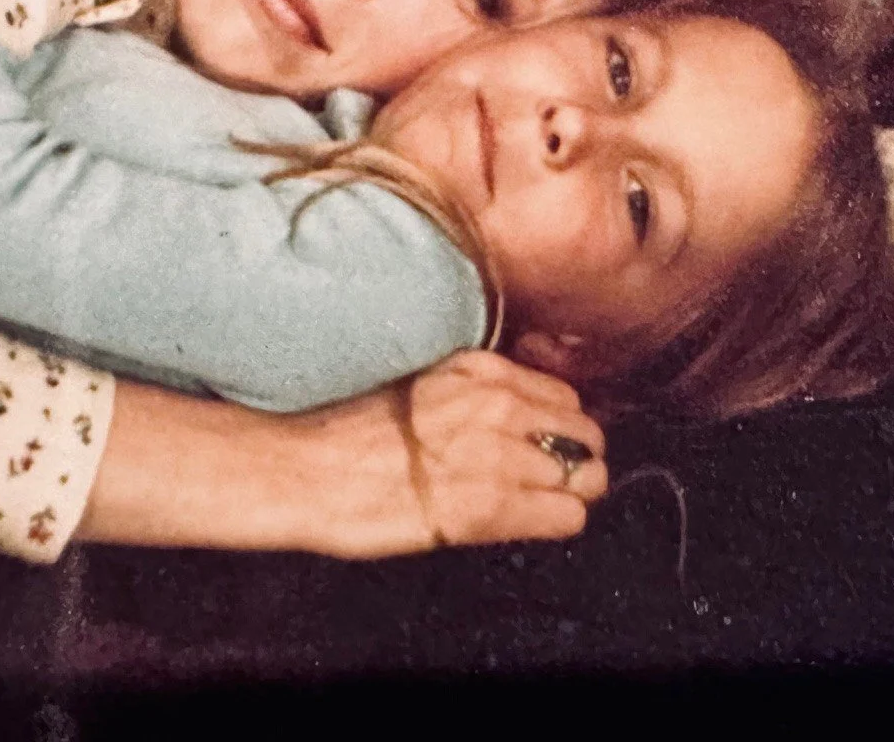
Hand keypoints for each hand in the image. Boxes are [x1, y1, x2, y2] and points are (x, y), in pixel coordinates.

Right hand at [83, 353, 605, 557]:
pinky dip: (559, 522)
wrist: (306, 469)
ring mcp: (500, 455)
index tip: (546, 444)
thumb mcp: (419, 383)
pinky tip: (531, 525)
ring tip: (541, 504)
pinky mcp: (492, 508)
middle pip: (585, 433)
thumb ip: (471, 391)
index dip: (558, 426)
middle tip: (551, 478)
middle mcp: (500, 405)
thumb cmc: (346, 429)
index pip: (562, 395)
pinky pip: (567, 517)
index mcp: (480, 369)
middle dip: (576, 458)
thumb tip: (508, 411)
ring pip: (587, 476)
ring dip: (571, 492)